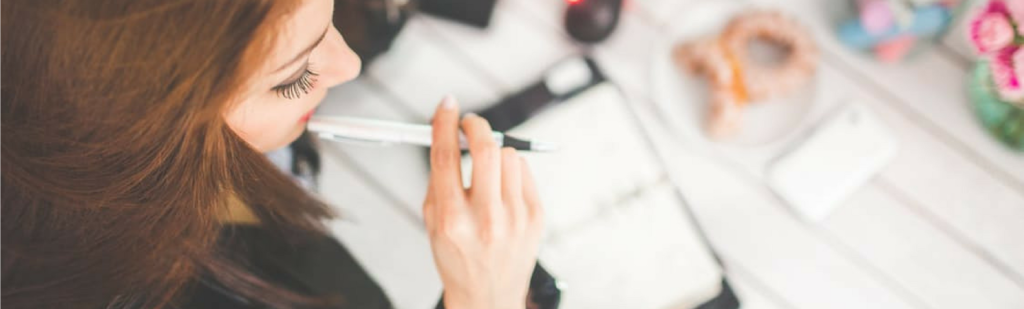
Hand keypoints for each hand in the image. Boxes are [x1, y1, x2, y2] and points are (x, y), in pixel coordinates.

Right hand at [423, 95, 544, 308]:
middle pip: (485, 148)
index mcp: (451, 219)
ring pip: (509, 156)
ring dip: (494, 153)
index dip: (444, 123)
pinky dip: (511, 171)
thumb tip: (446, 133)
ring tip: (486, 171)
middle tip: (469, 124)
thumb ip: (437, 179)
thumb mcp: (432, 223)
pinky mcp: (536, 216)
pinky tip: (502, 188)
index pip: (446, 157)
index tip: (446, 105)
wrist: (488, 296)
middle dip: (476, 125)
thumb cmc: (457, 258)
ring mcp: (515, 218)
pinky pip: (524, 171)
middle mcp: (485, 218)